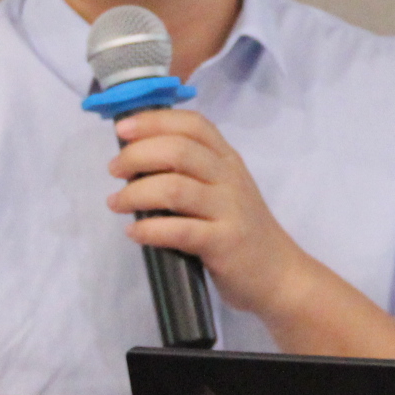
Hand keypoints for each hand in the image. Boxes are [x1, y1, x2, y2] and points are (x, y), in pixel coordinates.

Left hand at [106, 108, 309, 320]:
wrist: (279, 274)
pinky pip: (179, 230)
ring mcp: (229, 210)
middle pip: (178, 151)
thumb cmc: (240, 229)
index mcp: (228, 159)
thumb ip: (192, 170)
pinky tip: (134, 233)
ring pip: (174, 189)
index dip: (154, 121)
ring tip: (116, 202)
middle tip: (115, 170)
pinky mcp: (224, 243)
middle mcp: (230, 178)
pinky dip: (149, 230)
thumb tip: (137, 157)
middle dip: (137, 155)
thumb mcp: (224, 188)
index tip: (122, 129)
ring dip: (135, 193)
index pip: (193, 124)